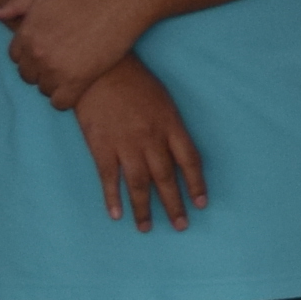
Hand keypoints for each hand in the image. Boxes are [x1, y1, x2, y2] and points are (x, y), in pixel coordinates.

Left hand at [0, 0, 146, 111]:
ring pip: (43, 89)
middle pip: (27, 75)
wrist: (119, 3)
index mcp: (27, 33)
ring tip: (69, 72)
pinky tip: (74, 88)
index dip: (30, 55)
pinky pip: (60, 103)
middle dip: (39, 70)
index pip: (15, 57)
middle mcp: (37, 53)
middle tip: (59, 61)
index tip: (46, 51)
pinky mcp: (78, 80)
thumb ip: (14, 5)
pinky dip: (64, 99)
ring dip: (53, 84)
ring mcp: (57, 68)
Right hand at [74, 58, 205, 230]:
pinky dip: (113, 198)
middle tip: (181, 227)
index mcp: (171, 125)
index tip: (201, 203)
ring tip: (147, 228)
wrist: (99, 70)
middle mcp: (151, 139)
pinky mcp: (101, 146)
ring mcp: (125, 145)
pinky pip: (109, 178)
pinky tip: (117, 215)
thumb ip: (171, 128)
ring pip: (139, 184)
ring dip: (144, 209)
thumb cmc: (134, 82)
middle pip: (166, 178)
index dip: (196, 184)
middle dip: (174, 204)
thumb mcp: (164, 101)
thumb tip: (177, 156)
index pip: (190, 160)